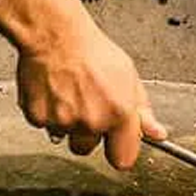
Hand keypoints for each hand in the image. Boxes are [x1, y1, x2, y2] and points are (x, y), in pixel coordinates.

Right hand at [0, 0, 166, 168]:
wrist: (55, 35)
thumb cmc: (93, 50)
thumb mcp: (129, 76)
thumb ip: (142, 110)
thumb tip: (157, 134)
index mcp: (119, 113)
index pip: (123, 160)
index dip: (119, 151)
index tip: (116, 142)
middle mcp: (91, 121)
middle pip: (88, 150)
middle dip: (88, 134)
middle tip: (87, 104)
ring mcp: (63, 122)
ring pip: (65, 137)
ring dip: (68, 123)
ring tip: (70, 93)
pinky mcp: (38, 118)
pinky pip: (45, 126)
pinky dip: (48, 113)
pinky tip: (54, 91)